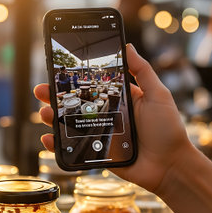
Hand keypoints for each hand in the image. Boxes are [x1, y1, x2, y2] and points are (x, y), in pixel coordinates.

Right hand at [33, 44, 192, 193]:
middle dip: (55, 96)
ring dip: (53, 117)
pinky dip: (57, 144)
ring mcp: (100, 134)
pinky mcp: (97, 153)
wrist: (170, 166)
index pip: (92, 85)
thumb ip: (142, 71)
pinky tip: (49, 137)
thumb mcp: (157, 95)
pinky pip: (73, 147)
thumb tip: (128, 46)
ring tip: (45, 112)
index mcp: (119, 99)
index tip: (58, 71)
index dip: (74, 79)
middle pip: (75, 103)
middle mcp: (107, 115)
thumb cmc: (168, 130)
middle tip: (41, 90)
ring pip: (70, 124)